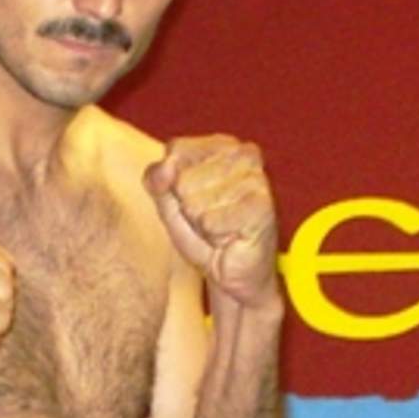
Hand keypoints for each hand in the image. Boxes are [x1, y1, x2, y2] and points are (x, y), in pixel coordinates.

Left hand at [143, 135, 277, 305]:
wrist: (234, 273)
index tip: (193, 198)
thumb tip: (164, 166)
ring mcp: (256, 179)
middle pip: (183, 180)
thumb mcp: (169, 202)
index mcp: (222, 144)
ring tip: (220, 228)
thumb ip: (157, 179)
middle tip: (209, 219)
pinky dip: (213, 237)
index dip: (174, 183)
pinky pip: (210, 222)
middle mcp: (244, 154)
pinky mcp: (261, 206)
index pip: (176, 150)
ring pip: (195, 202)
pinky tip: (229, 238)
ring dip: (202, 224)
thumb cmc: (204, 232)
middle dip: (188, 208)